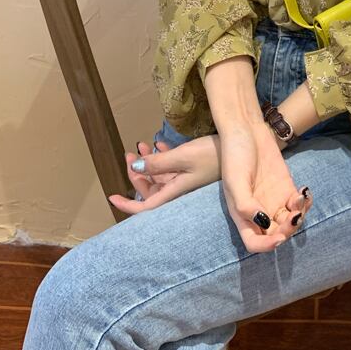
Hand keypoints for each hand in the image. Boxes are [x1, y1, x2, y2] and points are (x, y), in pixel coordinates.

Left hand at [107, 135, 222, 214]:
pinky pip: (172, 168)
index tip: (111, 196)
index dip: (127, 205)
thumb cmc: (212, 155)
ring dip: (148, 162)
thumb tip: (134, 169)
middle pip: (151, 189)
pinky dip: (162, 157)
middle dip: (137, 173)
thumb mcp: (182, 157)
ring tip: (142, 144)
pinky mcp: (194, 170)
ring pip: (160, 176)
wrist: (239, 150)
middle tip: (129, 154)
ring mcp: (187, 180)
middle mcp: (180, 189)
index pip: (146, 206)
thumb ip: (157, 163)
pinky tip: (159, 144)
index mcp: (175, 192)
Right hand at [219, 118, 312, 253]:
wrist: (246, 129)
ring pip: (291, 221)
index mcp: (242, 214)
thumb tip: (264, 224)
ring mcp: (274, 200)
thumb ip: (246, 205)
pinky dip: (305, 202)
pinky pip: (299, 204)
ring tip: (300, 198)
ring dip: (300, 216)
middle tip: (294, 215)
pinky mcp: (286, 187)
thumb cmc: (235, 155)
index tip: (279, 237)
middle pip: (276, 234)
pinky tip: (305, 192)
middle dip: (288, 230)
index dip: (266, 246)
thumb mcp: (235, 181)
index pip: (254, 243)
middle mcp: (259, 211)